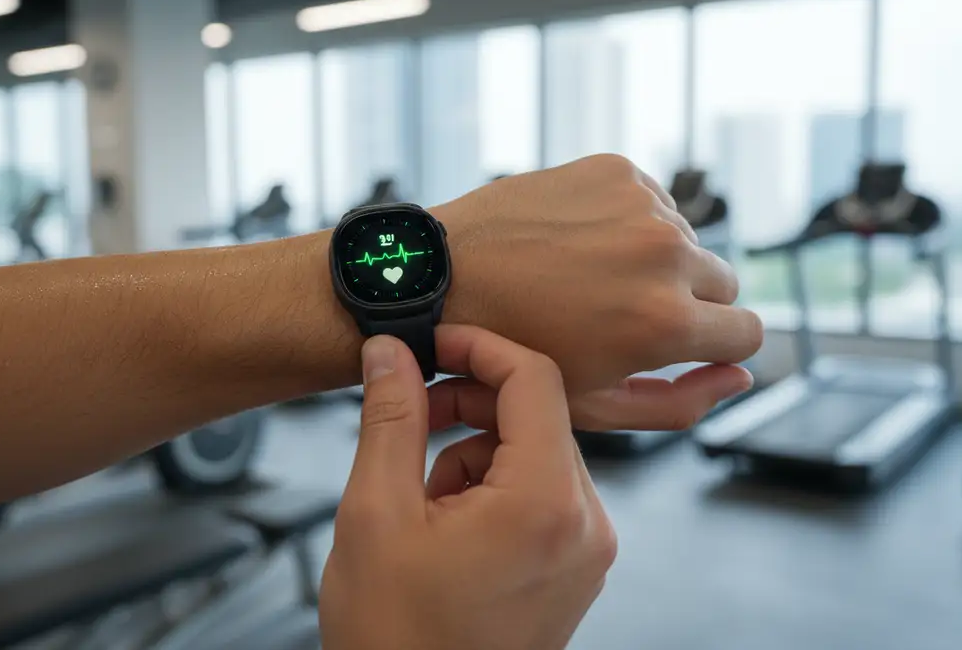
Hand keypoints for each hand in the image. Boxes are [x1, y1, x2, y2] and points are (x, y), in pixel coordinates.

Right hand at [320, 327, 616, 649]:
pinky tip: (448, 524)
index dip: (481, 346)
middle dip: (470, 407)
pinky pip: (543, 495)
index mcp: (543, 504)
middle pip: (538, 416)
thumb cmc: (396, 639)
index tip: (438, 342)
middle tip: (410, 416)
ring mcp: (586, 551)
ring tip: (424, 501)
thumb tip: (391, 353)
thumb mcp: (375, 512)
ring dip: (477, 453)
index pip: (534, 379)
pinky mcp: (575, 569)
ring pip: (536, 454)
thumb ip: (390, 417)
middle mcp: (584, 525)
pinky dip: (495, 489)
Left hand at [435, 154, 762, 431]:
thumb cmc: (513, 352)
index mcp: (665, 322)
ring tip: (588, 278)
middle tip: (623, 314)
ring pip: (685, 239)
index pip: (750, 332)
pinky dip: (627, 222)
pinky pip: (652, 202)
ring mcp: (641, 204)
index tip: (683, 345)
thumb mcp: (595, 403)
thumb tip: (740, 379)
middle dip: (687, 302)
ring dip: (654, 259)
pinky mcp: (616, 169)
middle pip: (723, 282)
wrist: (441, 279)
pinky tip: (576, 244)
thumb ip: (681, 402)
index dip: (718, 346)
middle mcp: (664, 254)